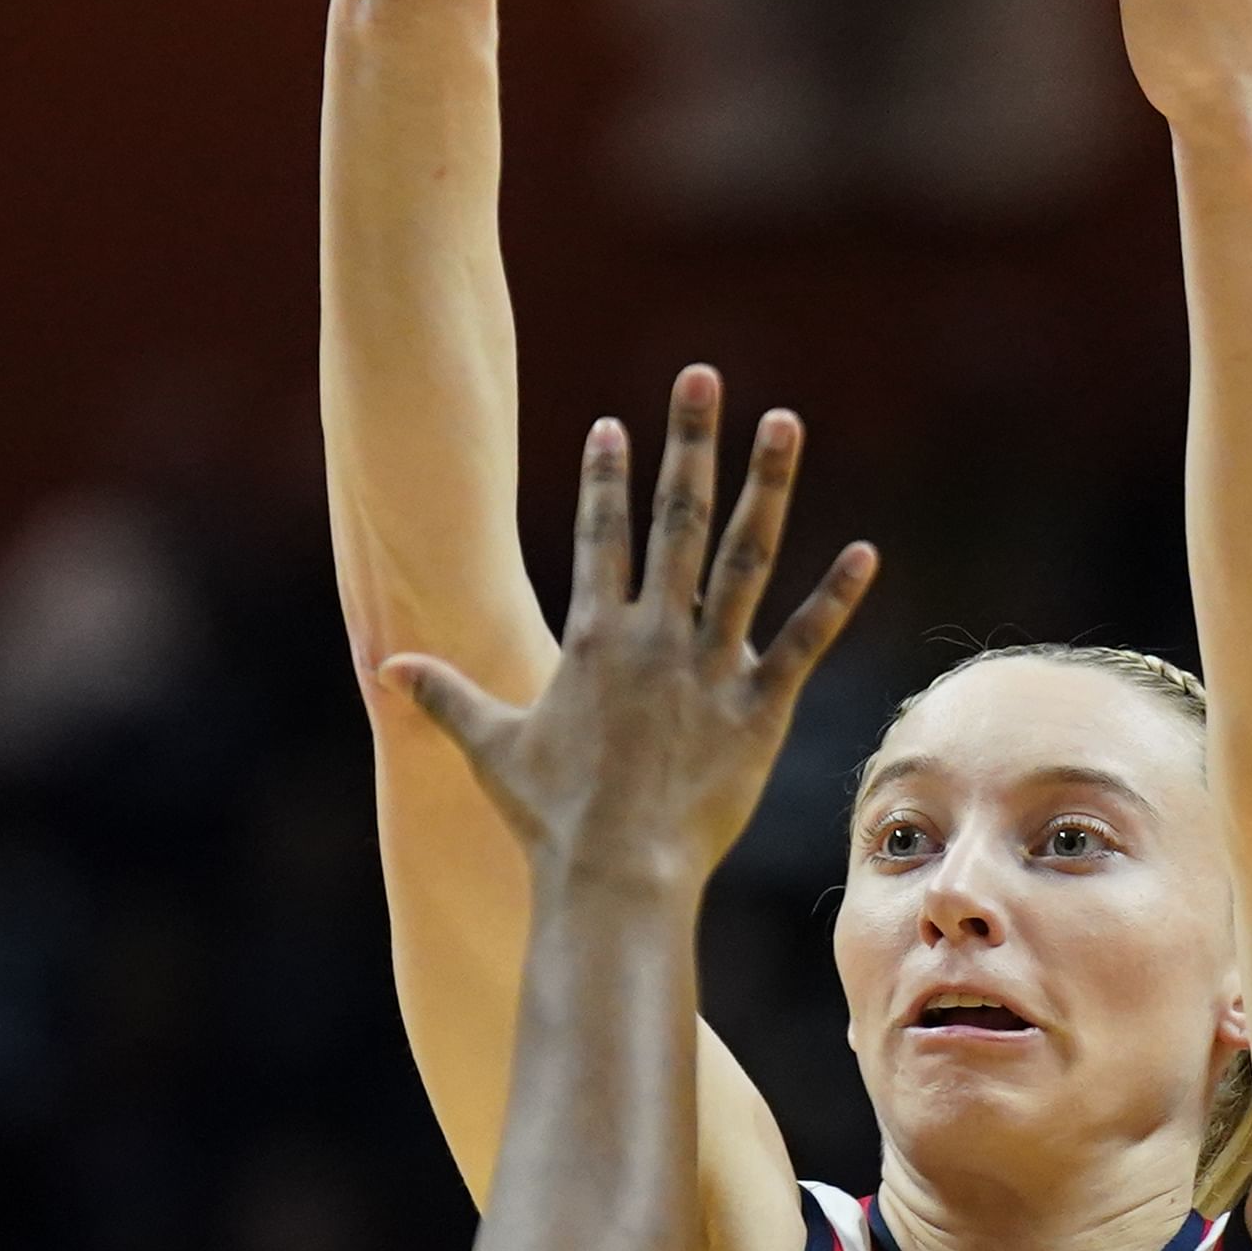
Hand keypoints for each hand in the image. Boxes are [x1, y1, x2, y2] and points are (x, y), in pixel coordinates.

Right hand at [382, 370, 874, 886]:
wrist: (614, 875)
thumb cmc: (549, 817)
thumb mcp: (489, 747)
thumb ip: (445, 695)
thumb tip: (387, 667)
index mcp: (594, 636)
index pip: (601, 534)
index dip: (608, 475)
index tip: (617, 423)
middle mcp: (655, 635)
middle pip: (676, 518)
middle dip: (688, 441)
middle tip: (702, 376)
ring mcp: (710, 666)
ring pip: (745, 558)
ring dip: (767, 486)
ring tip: (783, 421)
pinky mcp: (759, 709)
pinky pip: (803, 642)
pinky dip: (835, 599)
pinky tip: (863, 553)